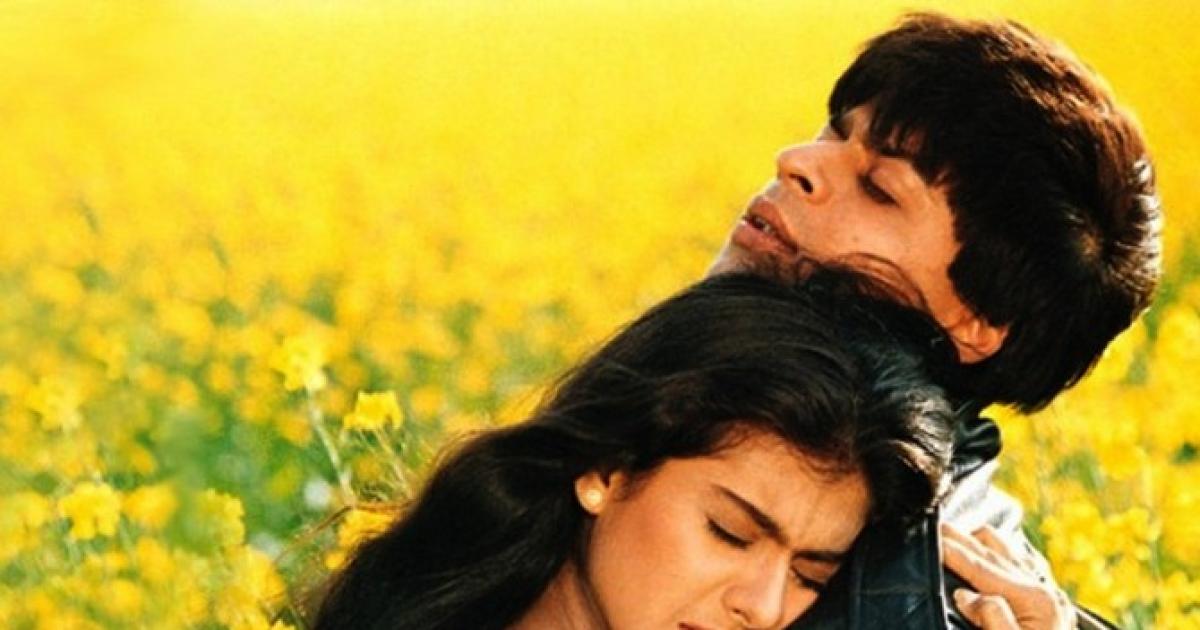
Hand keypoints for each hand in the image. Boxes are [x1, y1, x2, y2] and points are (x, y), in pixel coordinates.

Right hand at [941, 522, 1074, 629]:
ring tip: (953, 538)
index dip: (953, 549)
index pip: (982, 567)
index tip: (930, 535)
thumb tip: (967, 594)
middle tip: (932, 525)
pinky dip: (1000, 551)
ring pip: (1008, 550)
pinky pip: (1021, 562)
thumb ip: (994, 620)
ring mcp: (1047, 592)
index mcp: (1035, 601)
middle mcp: (1044, 590)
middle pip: (992, 551)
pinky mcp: (1047, 600)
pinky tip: (987, 551)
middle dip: (959, 537)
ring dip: (979, 541)